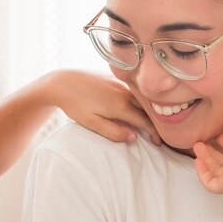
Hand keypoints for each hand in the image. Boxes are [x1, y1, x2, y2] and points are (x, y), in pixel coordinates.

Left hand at [41, 70, 161, 145]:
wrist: (61, 82)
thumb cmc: (75, 105)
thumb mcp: (91, 123)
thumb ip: (113, 131)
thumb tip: (133, 137)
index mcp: (119, 105)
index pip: (144, 121)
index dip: (153, 133)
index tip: (159, 143)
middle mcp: (123, 92)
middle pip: (147, 108)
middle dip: (156, 121)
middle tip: (161, 133)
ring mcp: (120, 83)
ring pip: (141, 97)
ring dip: (150, 109)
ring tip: (154, 119)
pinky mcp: (115, 78)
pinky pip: (133, 89)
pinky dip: (141, 98)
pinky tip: (141, 103)